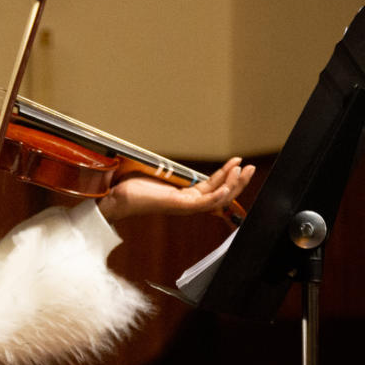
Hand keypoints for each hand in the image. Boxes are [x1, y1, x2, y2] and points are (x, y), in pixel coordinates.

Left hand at [97, 157, 254, 221]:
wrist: (114, 199)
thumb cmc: (129, 189)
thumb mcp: (154, 174)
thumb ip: (165, 169)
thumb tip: (166, 159)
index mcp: (183, 197)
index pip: (213, 188)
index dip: (226, 176)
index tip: (237, 163)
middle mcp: (187, 203)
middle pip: (221, 194)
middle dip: (238, 181)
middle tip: (250, 167)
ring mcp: (185, 206)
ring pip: (219, 198)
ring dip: (234, 185)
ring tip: (245, 170)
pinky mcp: (181, 206)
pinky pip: (207, 202)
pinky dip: (221, 193)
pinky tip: (230, 184)